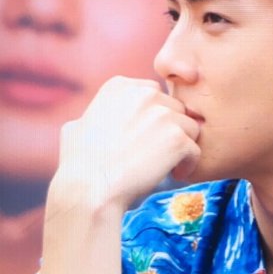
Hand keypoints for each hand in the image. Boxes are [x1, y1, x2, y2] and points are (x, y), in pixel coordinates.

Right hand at [53, 75, 200, 209]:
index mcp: (121, 86)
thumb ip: (95, 115)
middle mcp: (144, 93)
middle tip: (157, 154)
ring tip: (164, 166)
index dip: (155, 119)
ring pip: (189, 129)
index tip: (146, 138)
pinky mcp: (177, 138)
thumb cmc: (79, 165)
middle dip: (170, 131)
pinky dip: (188, 165)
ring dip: (180, 148)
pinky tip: (173, 175)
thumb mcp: (77, 127)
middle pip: (176, 109)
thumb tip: (92, 119)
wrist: (90, 188)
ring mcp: (163, 114)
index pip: (155, 95)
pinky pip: (195, 150)